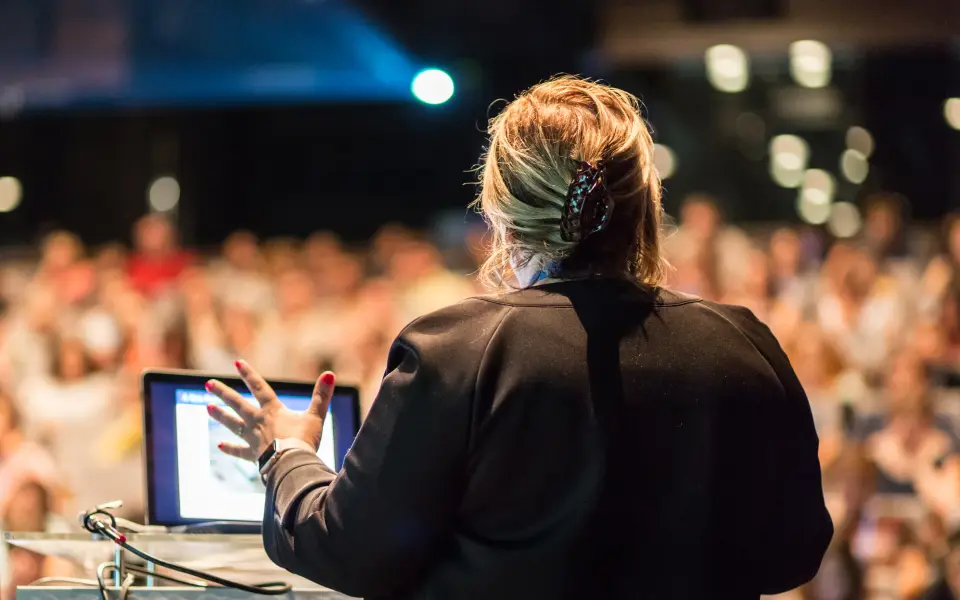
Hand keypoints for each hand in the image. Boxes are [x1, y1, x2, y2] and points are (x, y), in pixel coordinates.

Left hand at [205, 360, 335, 460]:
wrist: (291, 465)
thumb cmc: (304, 440)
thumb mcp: (315, 416)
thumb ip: (322, 395)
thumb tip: (330, 374)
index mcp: (273, 410)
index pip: (259, 387)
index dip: (249, 374)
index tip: (237, 363)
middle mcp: (258, 421)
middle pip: (238, 404)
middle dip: (223, 393)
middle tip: (208, 384)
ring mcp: (253, 439)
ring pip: (233, 424)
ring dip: (220, 416)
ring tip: (208, 408)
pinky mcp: (254, 455)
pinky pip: (240, 451)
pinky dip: (231, 449)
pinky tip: (220, 446)